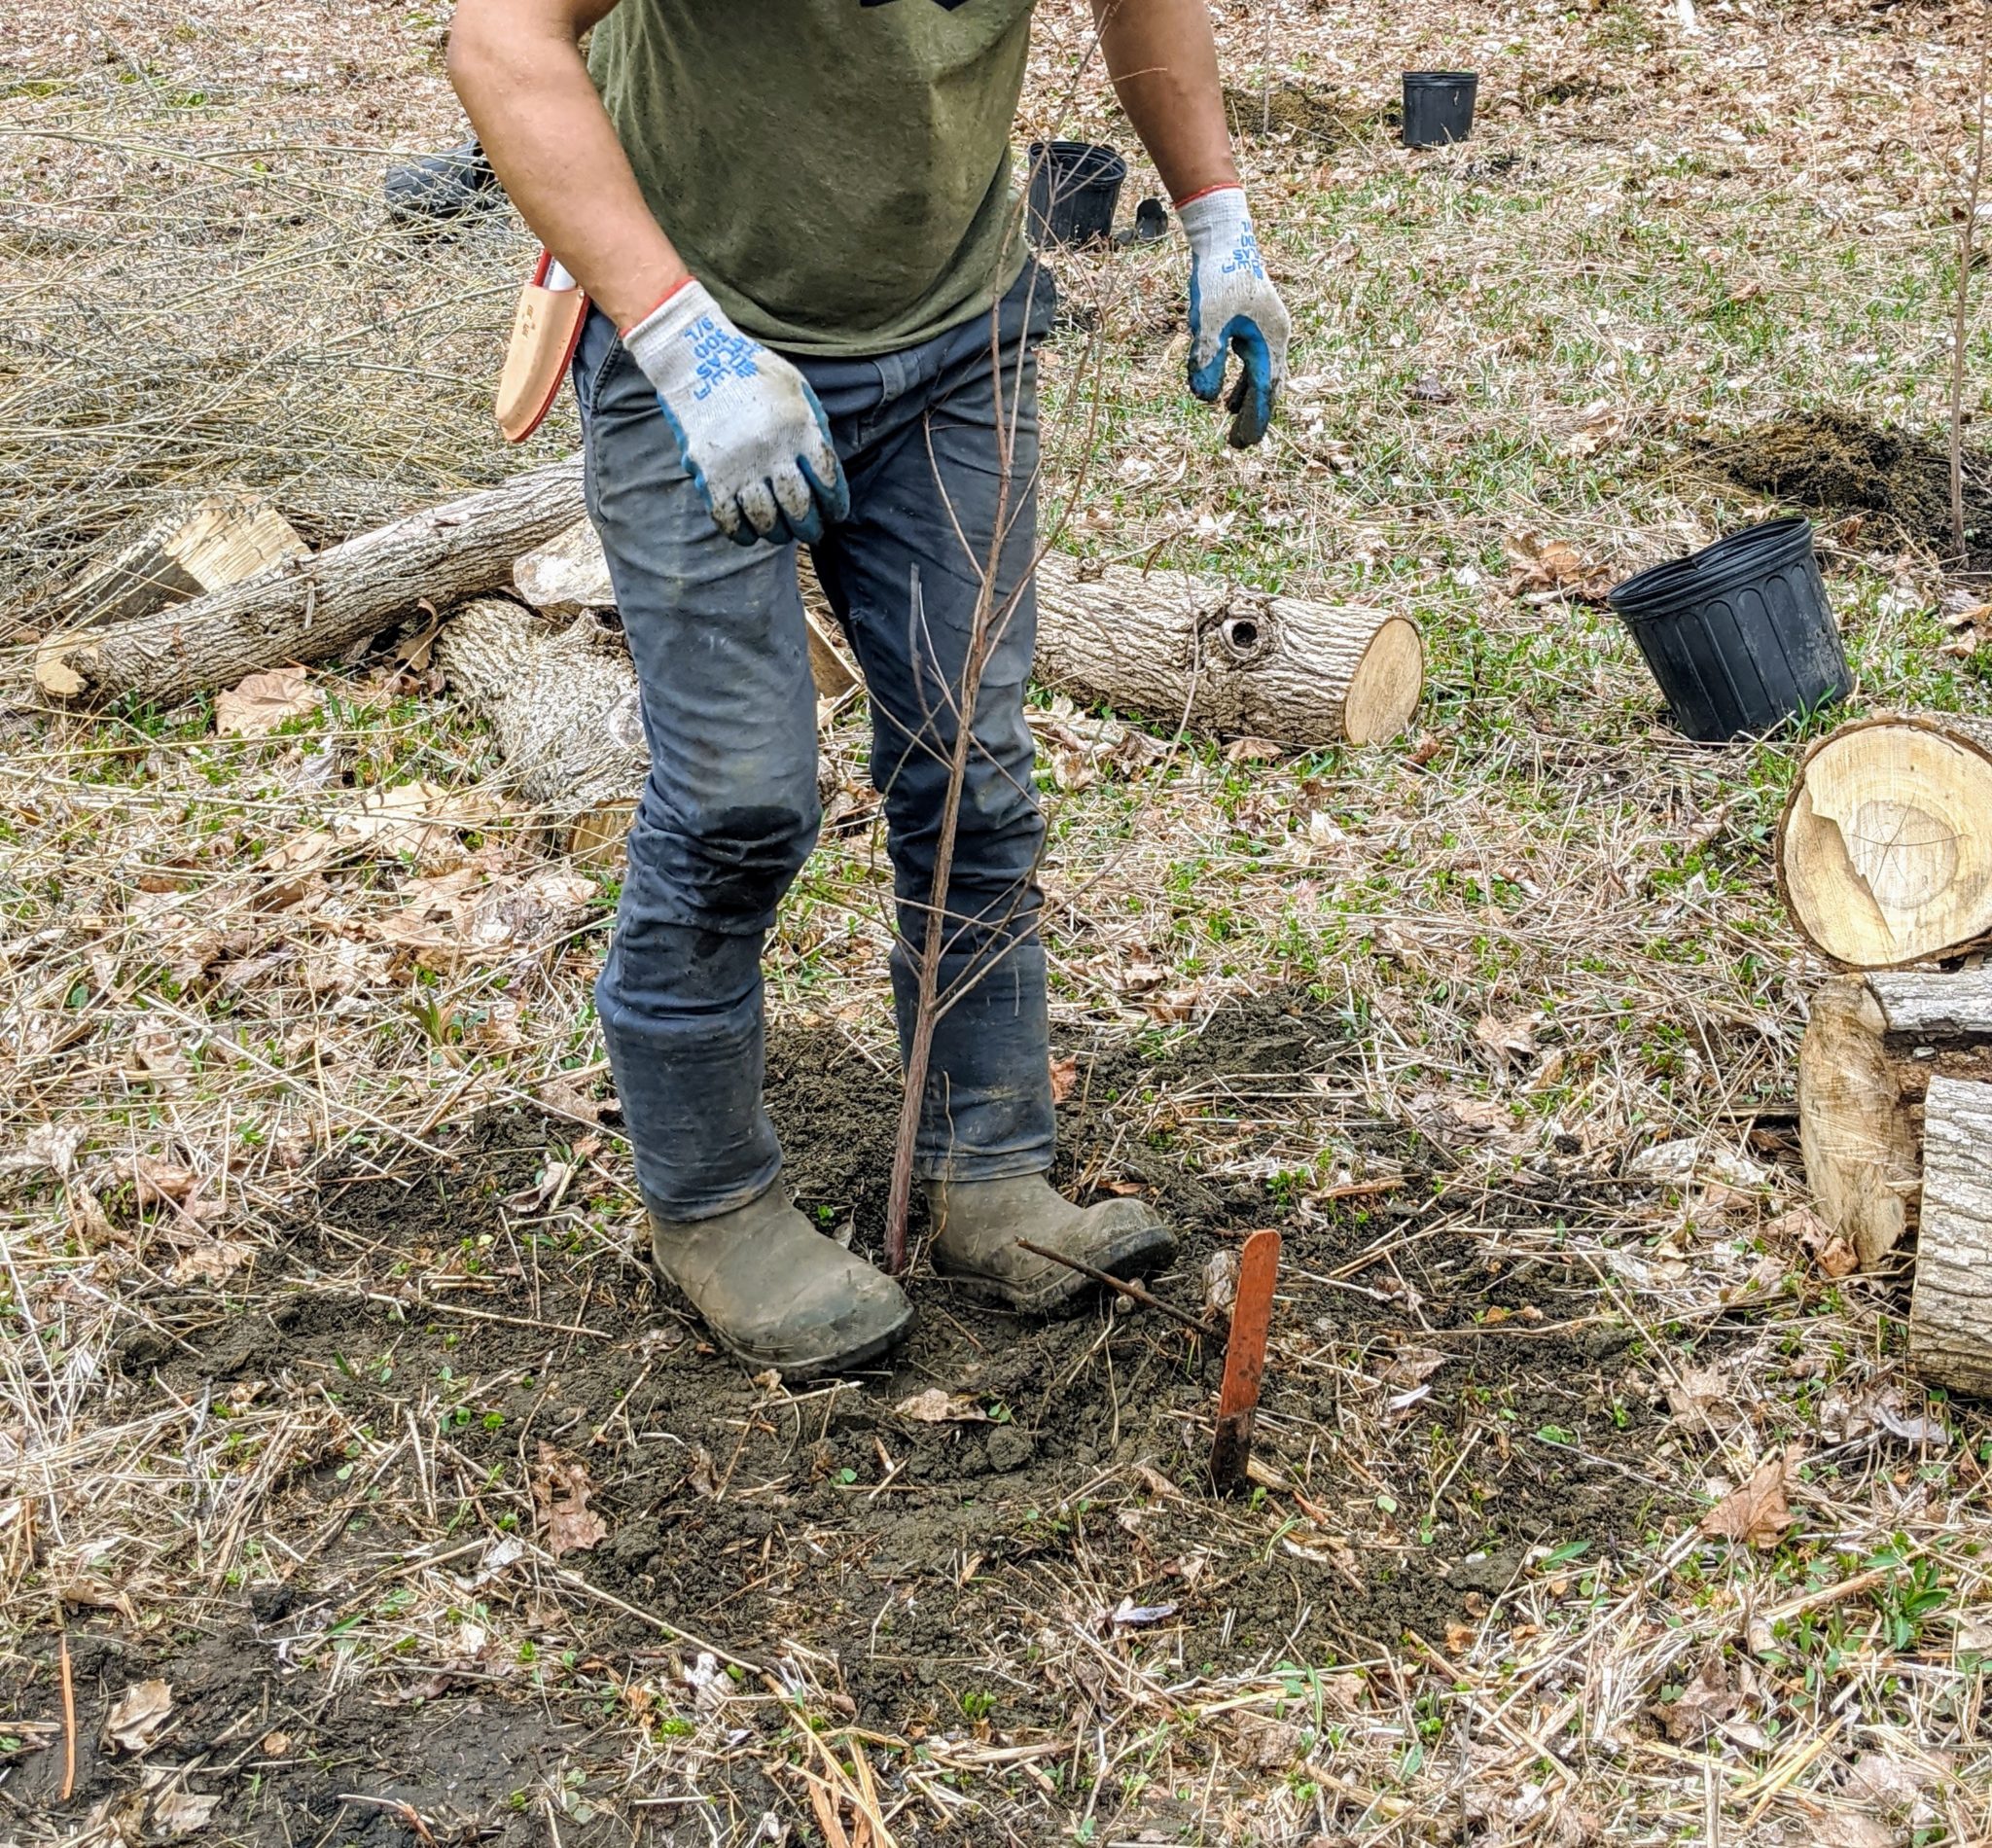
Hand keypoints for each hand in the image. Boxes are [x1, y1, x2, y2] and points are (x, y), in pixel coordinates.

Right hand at [622, 280, 848, 545]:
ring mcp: (740, 464)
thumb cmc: (751, 372)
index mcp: (800, 427)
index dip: (835, 505)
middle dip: (809, 527)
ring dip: (778, 533)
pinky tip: (749, 534)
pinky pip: (728, 519)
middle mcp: (772, 450)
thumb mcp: (795, 387)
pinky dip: (741, 534)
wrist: (696, 357)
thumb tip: (825, 473)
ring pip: (767, 520)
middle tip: (811, 531)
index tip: (834, 514)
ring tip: (781, 533)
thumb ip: (813, 425)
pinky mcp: (710, 474)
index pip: (828, 481)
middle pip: (799, 507)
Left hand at [1179, 186, 1290, 448]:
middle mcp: (1274, 336)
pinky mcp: (1251, 323)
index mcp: (1271, 338)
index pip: (1265, 389)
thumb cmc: (1218, 275)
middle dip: (1253, 416)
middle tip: (1240, 445)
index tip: (1245, 442)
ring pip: (1259, 376)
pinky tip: (1225, 398)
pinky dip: (1240, 383)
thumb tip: (1204, 400)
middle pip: (1267, 386)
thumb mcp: (1208, 320)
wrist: (1224, 235)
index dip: (1255, 418)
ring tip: (1232, 428)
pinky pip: (1251, 363)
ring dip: (1246, 402)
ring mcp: (1264, 330)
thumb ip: (1207, 359)